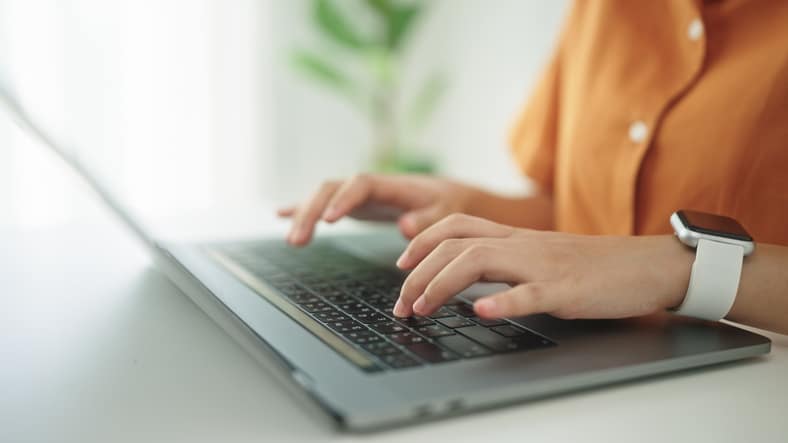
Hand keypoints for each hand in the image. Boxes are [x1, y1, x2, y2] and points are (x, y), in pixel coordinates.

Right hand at [278, 174, 481, 245]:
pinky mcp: (351, 204)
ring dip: (304, 214)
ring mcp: (356, 194)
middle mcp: (367, 185)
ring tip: (293, 241)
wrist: (445, 195)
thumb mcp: (444, 214)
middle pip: (330, 189)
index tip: (329, 220)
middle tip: (298, 240)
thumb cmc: (445, 205)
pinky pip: (322, 203)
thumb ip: (426, 221)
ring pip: (322, 196)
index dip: (343, 200)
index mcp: (389, 184)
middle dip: (311, 211)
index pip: (359, 185)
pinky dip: (302, 208)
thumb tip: (404, 227)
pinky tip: (281, 215)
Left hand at [393, 214, 693, 319]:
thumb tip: (463, 281)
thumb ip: (504, 261)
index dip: (421, 242)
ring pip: (480, 262)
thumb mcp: (539, 257)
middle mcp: (521, 244)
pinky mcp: (565, 289)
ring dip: (443, 285)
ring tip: (422, 307)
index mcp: (514, 236)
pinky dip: (502, 302)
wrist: (645, 265)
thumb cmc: (591, 266)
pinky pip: (529, 293)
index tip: (401, 267)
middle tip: (402, 305)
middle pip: (456, 246)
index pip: (455, 226)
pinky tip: (481, 312)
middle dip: (418, 273)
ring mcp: (542, 265)